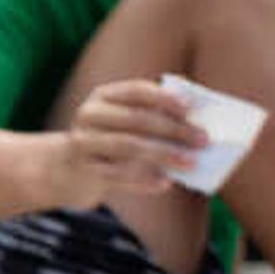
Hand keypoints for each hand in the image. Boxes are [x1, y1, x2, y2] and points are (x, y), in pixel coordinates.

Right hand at [54, 79, 200, 207]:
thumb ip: (155, 114)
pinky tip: (166, 182)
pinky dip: (144, 180)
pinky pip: (118, 175)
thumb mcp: (125, 119)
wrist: (71, 166)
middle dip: (174, 129)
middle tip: (203, 140)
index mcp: (103, 96)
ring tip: (191, 163)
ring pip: (127, 146)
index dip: (164, 98)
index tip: (191, 109)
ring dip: (164, 154)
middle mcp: (89, 115)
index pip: (135, 91)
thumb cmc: (114, 138)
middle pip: (136, 119)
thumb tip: (197, 115)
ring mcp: (83, 142)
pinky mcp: (85, 169)